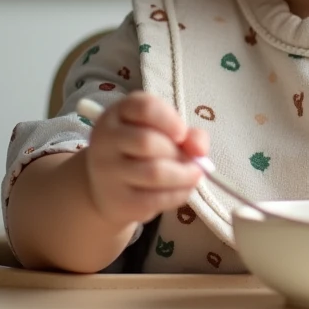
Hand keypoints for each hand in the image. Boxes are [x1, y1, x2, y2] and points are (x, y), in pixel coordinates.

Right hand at [83, 91, 208, 225]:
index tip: (182, 133)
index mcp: (120, 113)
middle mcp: (107, 139)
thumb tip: (200, 151)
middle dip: (178, 152)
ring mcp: (109, 171)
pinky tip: (183, 189)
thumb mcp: (162, 132)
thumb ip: (188, 134)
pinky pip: (155, 198)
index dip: (169, 119)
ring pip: (154, 172)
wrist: (108, 187)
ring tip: (193, 174)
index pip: (144, 108)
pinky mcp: (119, 200)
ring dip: (184, 175)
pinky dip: (178, 194)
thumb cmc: (141, 152)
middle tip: (190, 160)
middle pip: (148, 142)